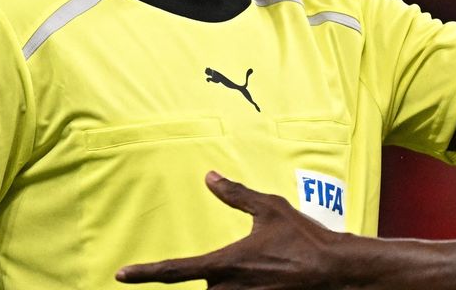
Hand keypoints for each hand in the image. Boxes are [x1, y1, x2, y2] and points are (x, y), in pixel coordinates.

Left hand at [117, 172, 343, 288]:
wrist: (334, 269)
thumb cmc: (303, 238)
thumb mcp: (270, 208)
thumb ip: (235, 195)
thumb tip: (210, 177)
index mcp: (226, 263)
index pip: (175, 271)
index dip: (145, 273)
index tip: (122, 274)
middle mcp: (229, 288)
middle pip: (203, 285)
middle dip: (216, 273)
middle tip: (252, 257)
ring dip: (229, 282)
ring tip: (262, 266)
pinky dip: (241, 288)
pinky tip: (261, 277)